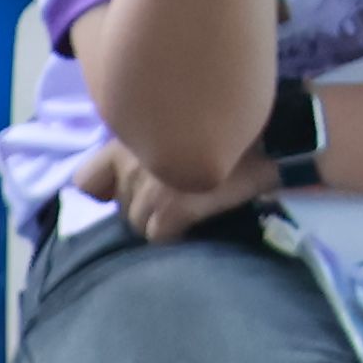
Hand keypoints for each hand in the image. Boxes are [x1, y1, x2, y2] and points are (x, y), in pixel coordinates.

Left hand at [58, 139, 281, 244]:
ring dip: (161, 223)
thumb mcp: (183, 125)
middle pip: (121, 208)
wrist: (277, 134)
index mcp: (131, 136)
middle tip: (176, 197)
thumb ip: (151, 145)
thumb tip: (132, 177)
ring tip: (190, 208)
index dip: (107, 190)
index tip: (133, 188)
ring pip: (139, 226)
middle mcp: (133, 159)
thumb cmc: (232, 125)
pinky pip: (159, 237)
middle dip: (143, 208)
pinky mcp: (175, 206)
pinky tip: (198, 220)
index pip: (86, 181)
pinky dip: (177, 235)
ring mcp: (152, 184)